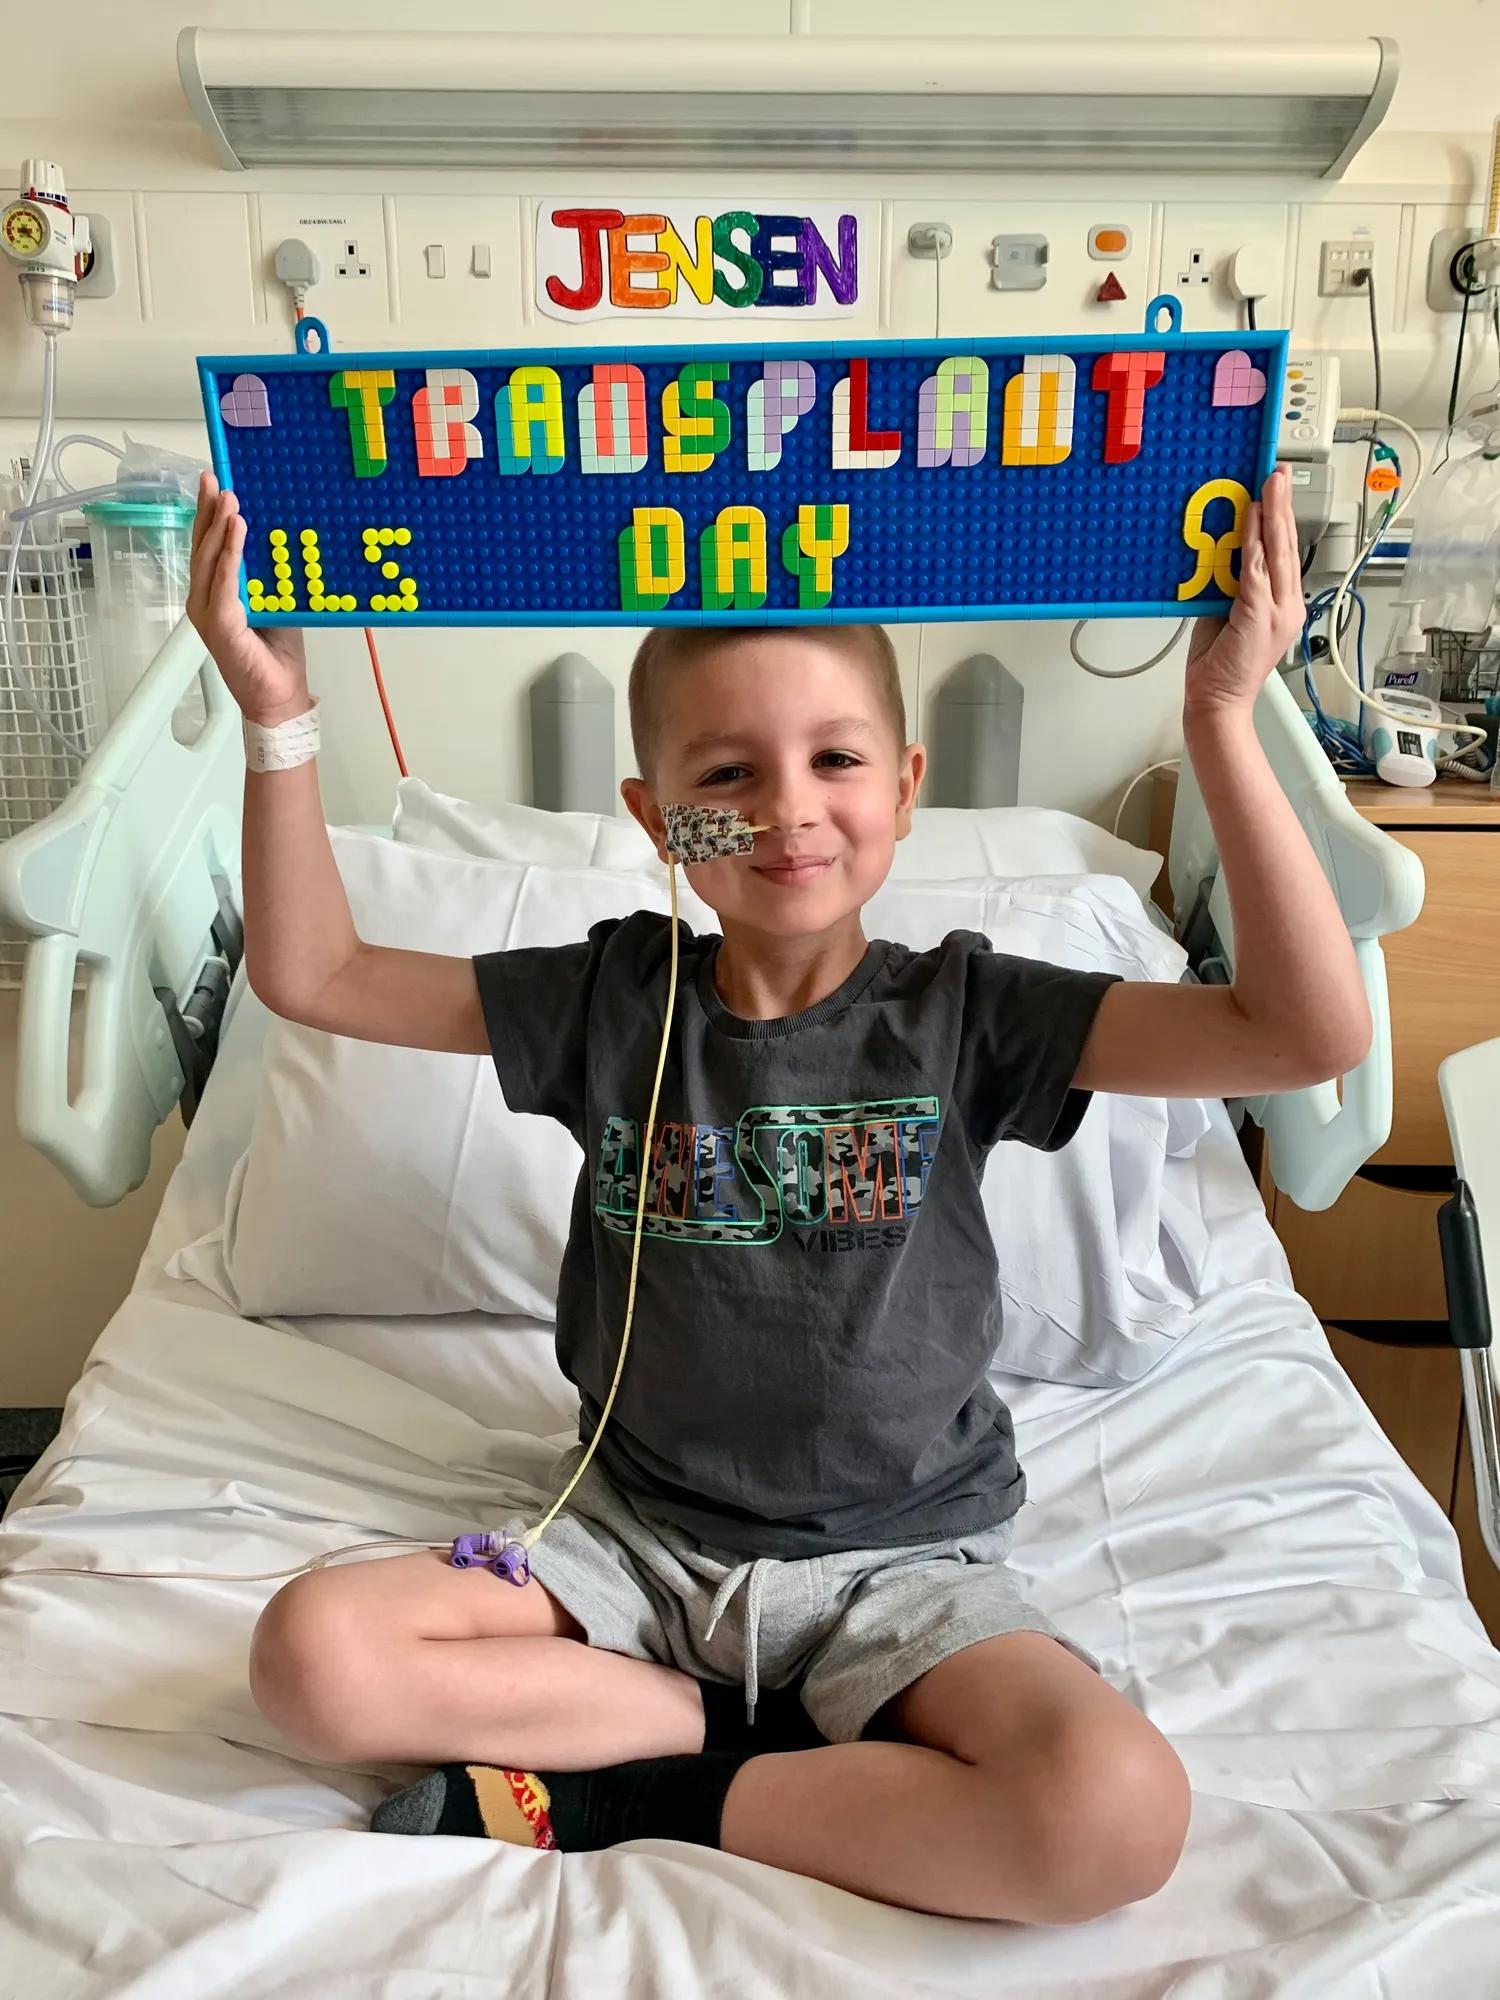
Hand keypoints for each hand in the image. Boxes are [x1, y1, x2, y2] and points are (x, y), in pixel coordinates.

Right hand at [186, 472, 308, 725]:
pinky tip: (236, 534)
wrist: (279, 697)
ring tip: (229, 500)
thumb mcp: (273, 605)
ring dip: (218, 529)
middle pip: (201, 549)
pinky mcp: (222, 628)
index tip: (212, 484)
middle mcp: (204, 602)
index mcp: (214, 595)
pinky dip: (230, 558)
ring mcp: (209, 616)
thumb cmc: (276, 655)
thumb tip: (276, 544)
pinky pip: (225, 586)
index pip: (207, 549)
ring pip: (209, 562)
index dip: (207, 516)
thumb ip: (266, 578)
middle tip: (215, 480)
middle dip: (207, 512)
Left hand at [1183, 468, 1303, 718]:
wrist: (1218, 700)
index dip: (1283, 518)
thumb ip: (1231, 585)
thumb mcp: (1226, 613)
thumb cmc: (1221, 663)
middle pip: (1288, 545)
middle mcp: (1288, 605)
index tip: (1277, 490)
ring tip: (1269, 485)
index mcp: (1283, 604)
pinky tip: (1252, 521)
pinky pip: (1257, 571)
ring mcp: (1278, 611)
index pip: (1285, 553)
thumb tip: (1223, 556)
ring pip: (1277, 552)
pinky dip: (1255, 544)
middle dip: (1282, 505)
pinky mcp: (1259, 616)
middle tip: (1278, 474)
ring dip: (1272, 515)